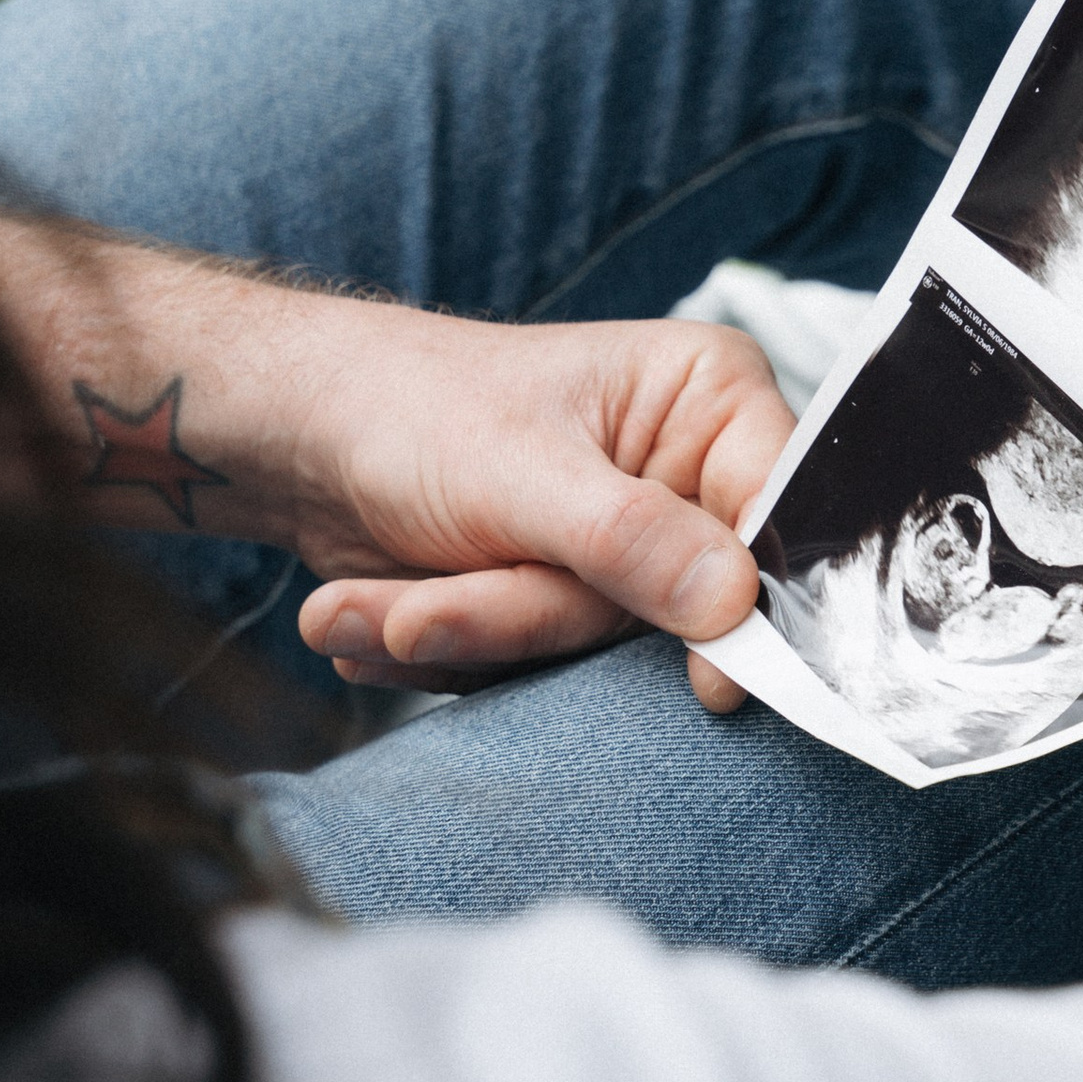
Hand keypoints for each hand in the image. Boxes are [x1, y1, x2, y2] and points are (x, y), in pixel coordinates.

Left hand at [285, 305, 796, 704]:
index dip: (753, 598)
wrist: (302, 441)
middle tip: (420, 616)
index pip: (779, 507)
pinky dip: (458, 650)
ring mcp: (632, 546)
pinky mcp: (575, 598)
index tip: (711, 684)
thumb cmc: (412, 411)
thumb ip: (631, 541)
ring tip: (363, 611)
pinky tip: (380, 614)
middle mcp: (687, 473)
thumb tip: (738, 605)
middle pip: (679, 599)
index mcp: (708, 397)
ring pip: (596, 641)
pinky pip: (547, 662)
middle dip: (532, 614)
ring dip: (473, 632)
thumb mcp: (521, 474)